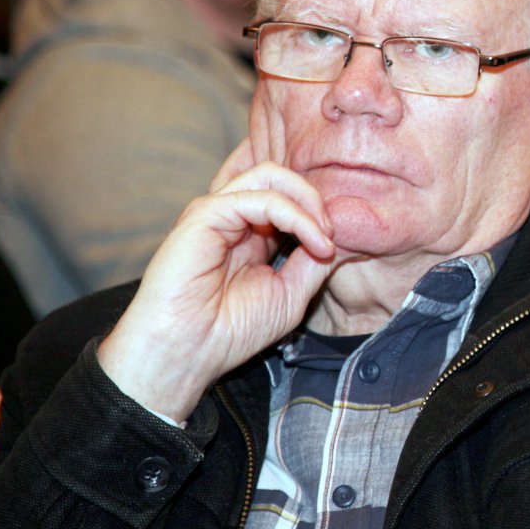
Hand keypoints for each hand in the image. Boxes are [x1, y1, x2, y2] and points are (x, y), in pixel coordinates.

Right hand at [96, 140, 337, 421]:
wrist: (188, 353)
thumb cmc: (230, 330)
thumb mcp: (291, 294)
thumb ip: (314, 261)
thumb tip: (341, 234)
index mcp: (250, 233)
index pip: (288, 196)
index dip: (319, 210)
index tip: (339, 244)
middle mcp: (232, 217)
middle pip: (281, 177)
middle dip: (316, 197)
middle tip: (333, 233)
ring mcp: (217, 212)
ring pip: (271, 175)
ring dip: (308, 201)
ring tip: (325, 236)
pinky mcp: (205, 214)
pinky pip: (260, 197)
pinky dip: (295, 215)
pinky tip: (313, 241)